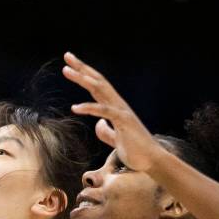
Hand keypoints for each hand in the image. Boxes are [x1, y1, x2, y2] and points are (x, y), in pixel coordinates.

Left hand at [63, 52, 166, 172]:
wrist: (152, 162)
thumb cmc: (134, 151)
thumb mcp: (115, 139)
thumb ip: (106, 131)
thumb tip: (98, 124)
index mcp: (115, 107)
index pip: (98, 86)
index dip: (85, 73)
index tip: (70, 64)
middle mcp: (118, 105)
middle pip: (98, 81)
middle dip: (82, 68)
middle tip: (67, 55)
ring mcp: (122, 111)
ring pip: (100, 89)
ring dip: (83, 79)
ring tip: (66, 70)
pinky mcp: (124, 122)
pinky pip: (105, 111)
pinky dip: (89, 107)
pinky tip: (75, 107)